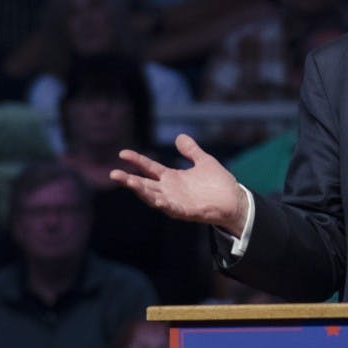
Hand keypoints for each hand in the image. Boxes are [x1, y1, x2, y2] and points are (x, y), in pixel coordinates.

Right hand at [110, 134, 248, 236]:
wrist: (234, 201)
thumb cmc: (219, 184)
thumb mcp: (204, 161)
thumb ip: (191, 151)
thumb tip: (180, 136)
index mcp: (172, 178)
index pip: (149, 167)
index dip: (136, 160)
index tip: (122, 153)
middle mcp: (169, 190)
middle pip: (144, 184)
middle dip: (129, 179)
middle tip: (113, 174)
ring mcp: (175, 201)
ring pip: (152, 196)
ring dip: (140, 190)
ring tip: (128, 182)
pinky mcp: (184, 211)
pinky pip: (168, 207)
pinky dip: (160, 202)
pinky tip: (153, 197)